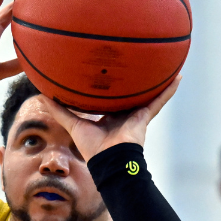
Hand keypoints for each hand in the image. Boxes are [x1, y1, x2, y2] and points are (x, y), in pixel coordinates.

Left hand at [39, 76, 180, 160]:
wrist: (109, 160)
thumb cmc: (92, 147)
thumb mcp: (73, 124)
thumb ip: (60, 111)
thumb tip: (42, 96)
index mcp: (109, 116)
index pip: (111, 97)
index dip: (109, 86)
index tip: (108, 71)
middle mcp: (124, 113)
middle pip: (130, 92)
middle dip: (134, 79)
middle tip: (136, 59)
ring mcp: (136, 114)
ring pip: (148, 93)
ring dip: (156, 80)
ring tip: (164, 63)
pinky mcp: (145, 116)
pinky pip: (159, 100)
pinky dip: (169, 90)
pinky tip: (178, 77)